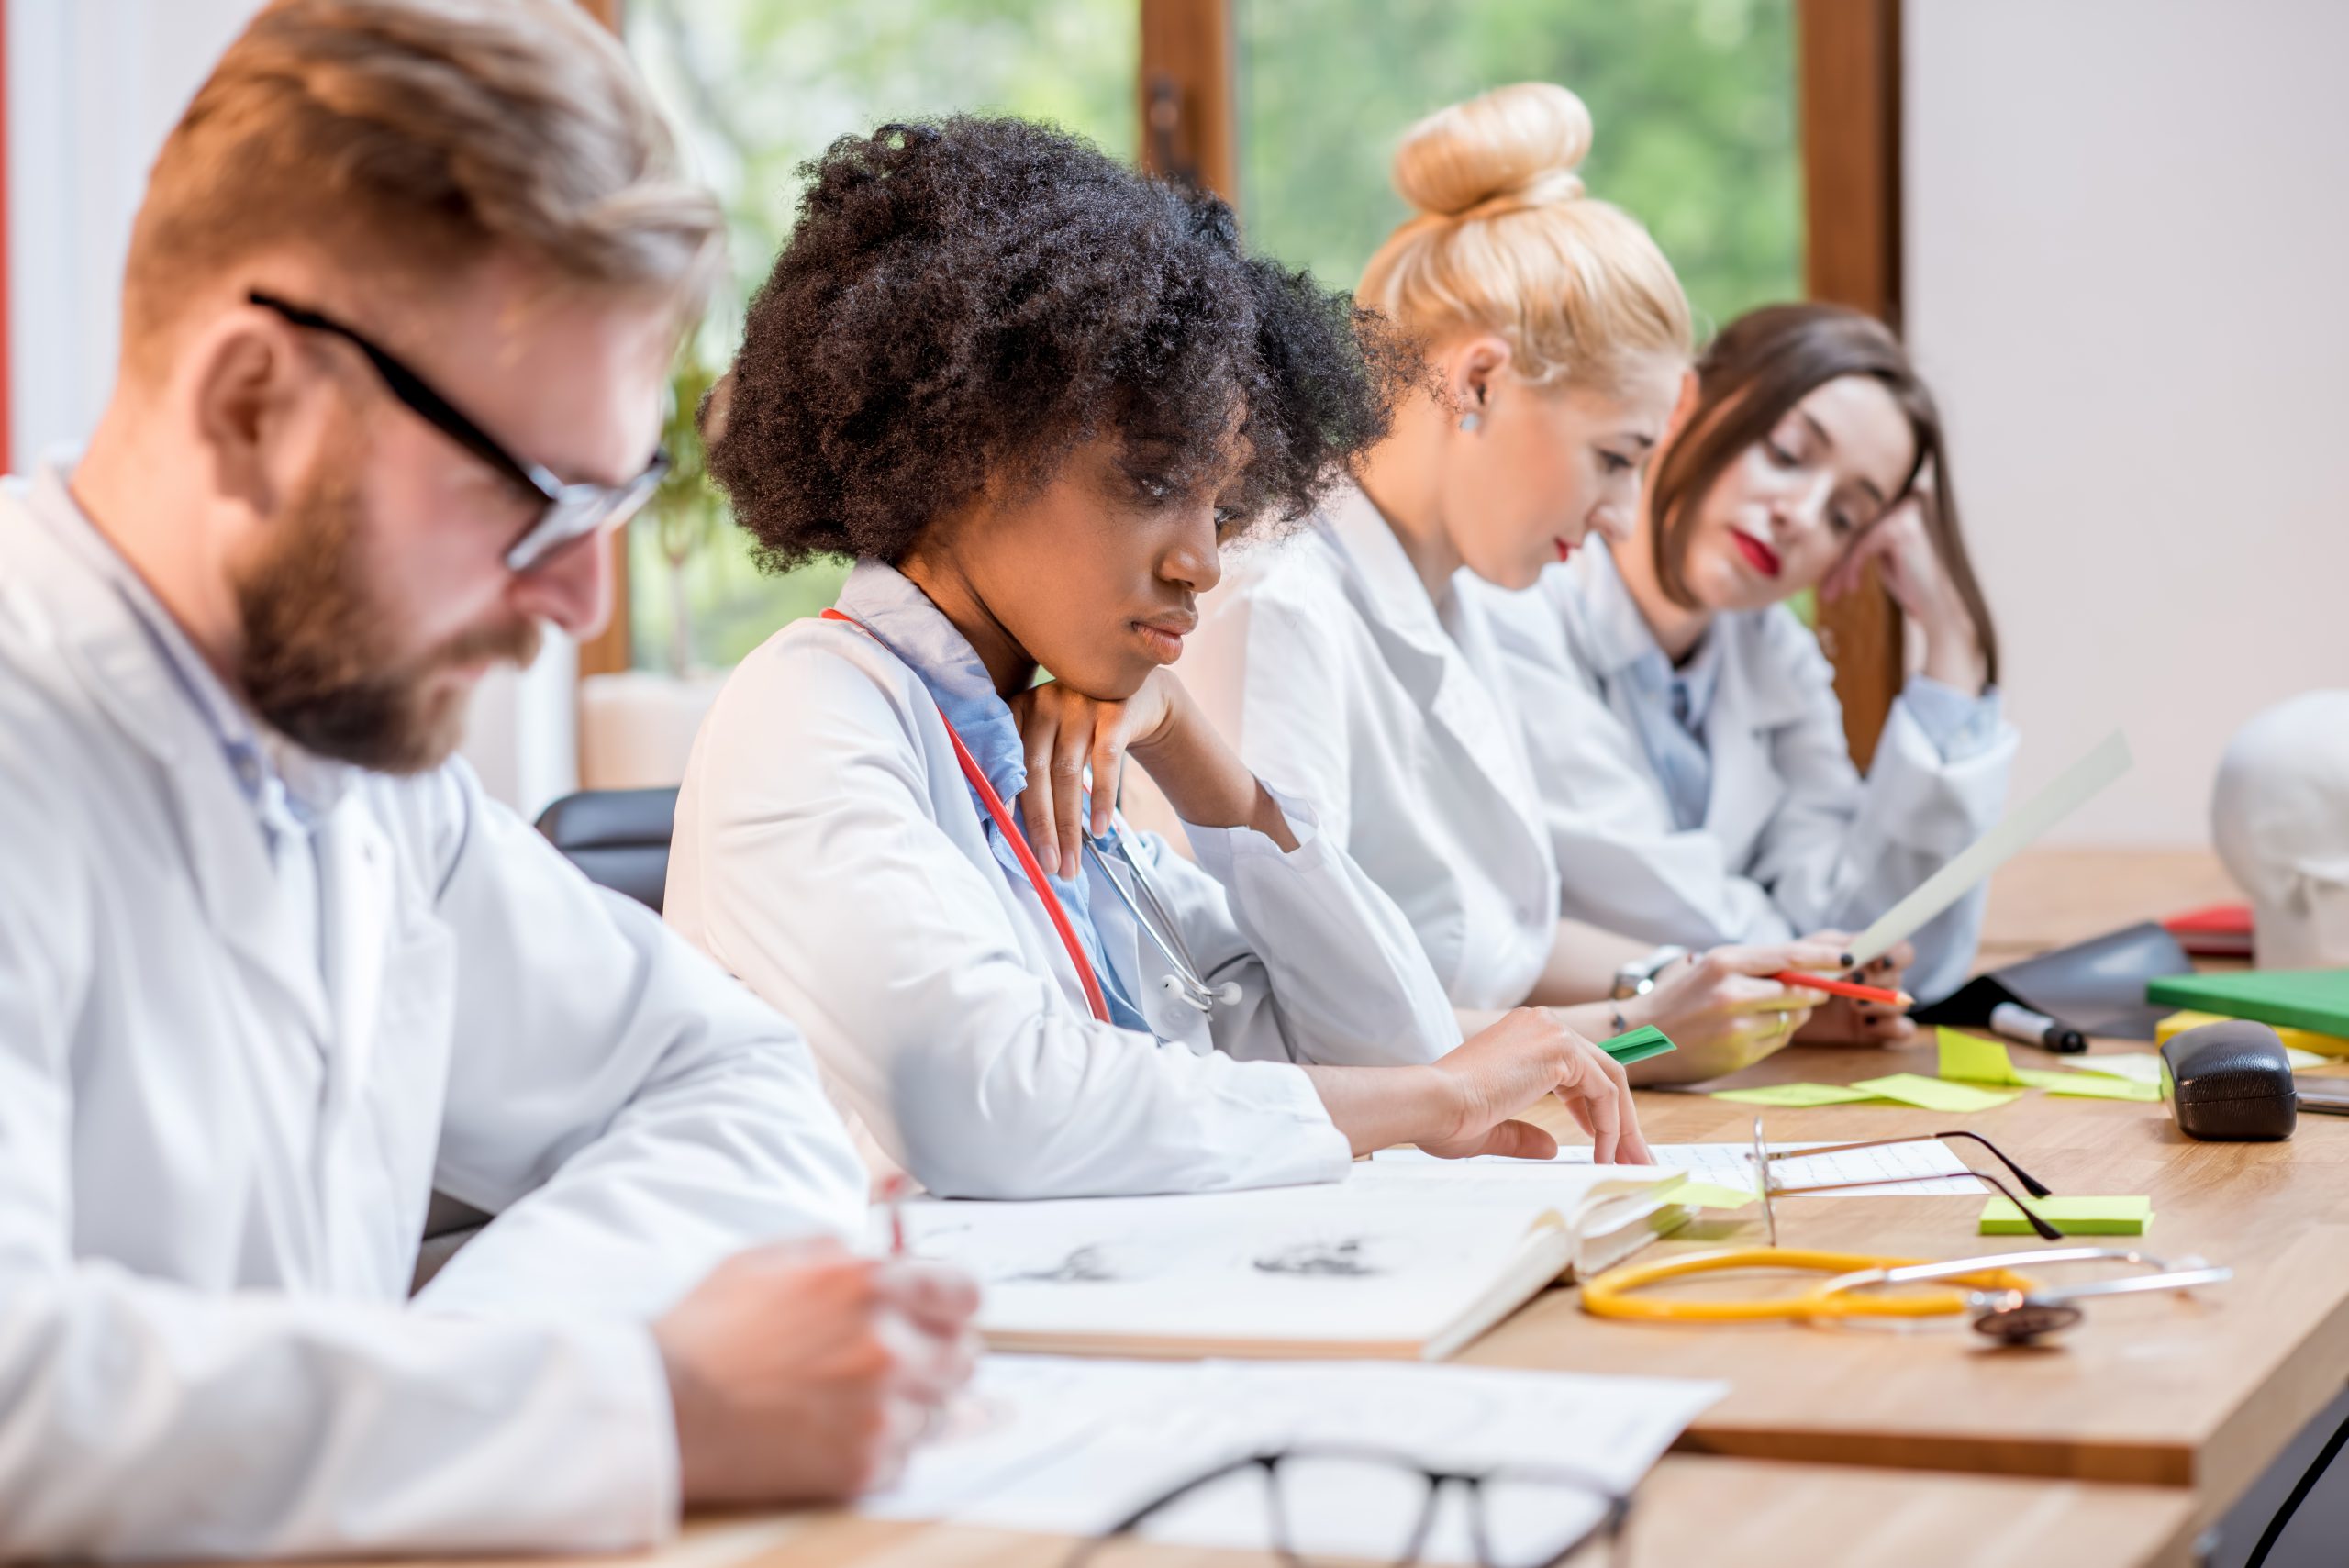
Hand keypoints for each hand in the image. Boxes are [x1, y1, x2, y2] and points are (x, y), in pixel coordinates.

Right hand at [654, 1240, 981, 1504]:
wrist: (663, 1409)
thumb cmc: (707, 1332)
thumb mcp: (771, 1258)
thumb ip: (841, 1251)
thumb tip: (888, 1254)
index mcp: (868, 1284)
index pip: (965, 1292)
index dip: (953, 1303)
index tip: (945, 1314)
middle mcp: (885, 1345)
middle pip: (964, 1354)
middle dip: (936, 1353)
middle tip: (894, 1361)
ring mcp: (879, 1410)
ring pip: (941, 1410)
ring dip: (911, 1404)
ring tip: (853, 1400)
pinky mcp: (863, 1464)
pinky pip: (907, 1456)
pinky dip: (883, 1448)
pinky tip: (836, 1432)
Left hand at [1007, 672, 1180, 875]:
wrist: (1136, 696)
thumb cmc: (1082, 729)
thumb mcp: (1050, 734)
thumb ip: (1029, 766)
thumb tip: (1010, 828)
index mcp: (1020, 709)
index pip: (1007, 758)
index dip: (1005, 795)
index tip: (1005, 833)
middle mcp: (1046, 702)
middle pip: (1036, 772)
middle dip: (1041, 825)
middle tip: (1045, 865)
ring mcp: (1080, 705)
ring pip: (1068, 773)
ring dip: (1069, 825)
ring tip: (1070, 863)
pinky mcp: (1114, 712)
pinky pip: (1106, 761)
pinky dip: (1102, 798)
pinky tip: (1099, 829)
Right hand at [1419, 1008, 1653, 1164]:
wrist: (1431, 1103)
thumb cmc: (1446, 1116)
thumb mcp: (1493, 1127)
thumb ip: (1524, 1134)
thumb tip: (1552, 1147)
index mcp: (1521, 1035)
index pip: (1577, 1069)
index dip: (1595, 1110)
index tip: (1606, 1145)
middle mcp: (1540, 1024)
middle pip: (1601, 1071)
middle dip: (1621, 1120)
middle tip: (1635, 1158)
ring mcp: (1551, 1031)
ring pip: (1609, 1079)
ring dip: (1623, 1125)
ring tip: (1631, 1163)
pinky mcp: (1559, 1048)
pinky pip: (1603, 1091)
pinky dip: (1610, 1125)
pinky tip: (1605, 1154)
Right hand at [1625, 940, 1846, 1082]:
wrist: (1639, 1037)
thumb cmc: (1679, 999)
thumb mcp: (1712, 969)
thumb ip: (1757, 967)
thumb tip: (1812, 970)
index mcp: (1724, 962)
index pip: (1791, 957)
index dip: (1826, 958)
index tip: (1852, 958)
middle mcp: (1732, 993)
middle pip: (1800, 990)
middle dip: (1816, 991)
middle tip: (1819, 989)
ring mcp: (1736, 1026)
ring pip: (1792, 1018)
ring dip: (1794, 1015)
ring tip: (1765, 1012)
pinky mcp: (1740, 1053)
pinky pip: (1779, 1041)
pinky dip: (1776, 1034)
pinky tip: (1751, 1032)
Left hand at [1796, 939, 1917, 1044]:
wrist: (1777, 1010)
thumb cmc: (1791, 975)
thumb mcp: (1806, 952)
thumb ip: (1831, 946)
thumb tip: (1857, 950)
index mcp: (1865, 958)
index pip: (1901, 951)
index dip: (1897, 955)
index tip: (1878, 962)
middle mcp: (1875, 982)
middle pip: (1899, 977)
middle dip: (1879, 980)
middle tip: (1854, 982)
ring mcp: (1875, 1008)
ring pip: (1902, 1004)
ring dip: (1883, 1003)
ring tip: (1853, 1004)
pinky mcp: (1873, 1032)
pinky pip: (1902, 1030)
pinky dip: (1892, 1027)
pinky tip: (1867, 1025)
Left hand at [1817, 461, 1986, 694]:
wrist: (1937, 608)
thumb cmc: (1911, 585)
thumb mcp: (1883, 558)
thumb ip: (1864, 542)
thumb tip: (1823, 537)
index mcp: (1902, 505)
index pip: (1858, 523)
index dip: (1837, 552)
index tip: (1823, 580)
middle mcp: (1906, 503)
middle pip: (1854, 529)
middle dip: (1835, 563)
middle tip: (1824, 590)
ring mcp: (1905, 515)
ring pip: (1855, 538)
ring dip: (1839, 569)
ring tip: (1829, 594)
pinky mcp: (1901, 530)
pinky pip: (1863, 546)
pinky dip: (1852, 568)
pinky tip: (1852, 587)